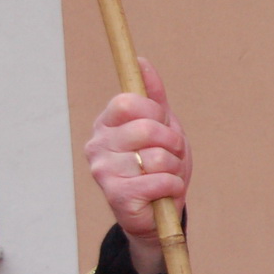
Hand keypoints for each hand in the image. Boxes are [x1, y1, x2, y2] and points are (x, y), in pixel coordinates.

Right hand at [84, 57, 190, 273]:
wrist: (158, 213)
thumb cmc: (159, 166)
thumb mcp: (162, 127)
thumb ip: (153, 96)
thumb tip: (141, 61)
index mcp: (107, 124)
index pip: (130, 102)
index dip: (156, 114)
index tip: (162, 126)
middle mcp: (98, 145)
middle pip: (146, 128)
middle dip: (172, 143)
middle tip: (170, 155)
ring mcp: (103, 170)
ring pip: (158, 157)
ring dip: (175, 168)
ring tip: (166, 176)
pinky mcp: (117, 196)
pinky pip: (160, 181)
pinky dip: (173, 187)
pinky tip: (164, 192)